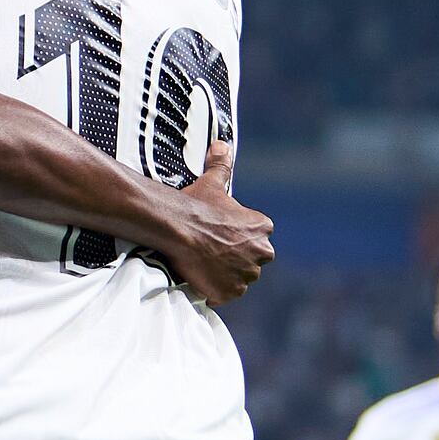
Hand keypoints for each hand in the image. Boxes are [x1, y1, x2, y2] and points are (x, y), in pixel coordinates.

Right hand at [144, 140, 275, 307]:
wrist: (177, 228)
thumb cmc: (196, 205)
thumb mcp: (212, 182)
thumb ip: (222, 166)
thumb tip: (222, 145)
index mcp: (262, 228)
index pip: (256, 237)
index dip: (237, 237)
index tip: (221, 235)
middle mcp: (261, 253)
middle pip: (251, 260)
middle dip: (237, 258)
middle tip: (212, 250)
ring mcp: (246, 276)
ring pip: (239, 278)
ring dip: (226, 274)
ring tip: (204, 263)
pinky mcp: (230, 292)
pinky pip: (225, 294)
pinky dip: (215, 290)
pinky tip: (200, 277)